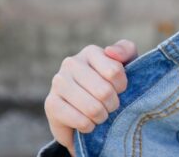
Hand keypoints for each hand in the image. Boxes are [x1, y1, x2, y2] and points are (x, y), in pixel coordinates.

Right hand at [44, 39, 137, 155]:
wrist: (89, 112)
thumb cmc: (112, 86)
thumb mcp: (127, 65)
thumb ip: (126, 50)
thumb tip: (110, 51)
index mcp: (91, 52)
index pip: (114, 72)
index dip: (122, 87)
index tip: (119, 89)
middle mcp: (71, 63)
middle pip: (104, 92)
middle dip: (113, 104)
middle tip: (110, 106)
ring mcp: (58, 82)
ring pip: (93, 108)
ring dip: (102, 117)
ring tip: (100, 114)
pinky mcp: (51, 103)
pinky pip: (80, 121)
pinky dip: (89, 126)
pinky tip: (87, 123)